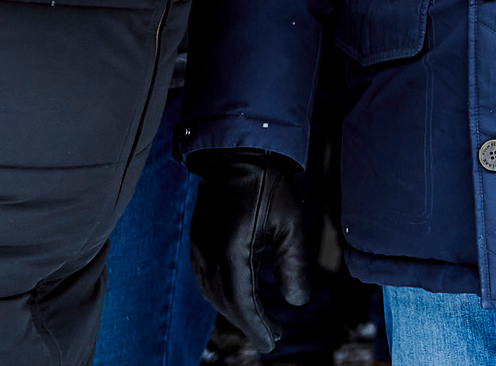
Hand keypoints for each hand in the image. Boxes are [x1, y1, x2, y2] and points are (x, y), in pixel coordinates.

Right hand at [187, 149, 313, 353]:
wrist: (237, 151)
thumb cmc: (268, 183)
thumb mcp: (291, 221)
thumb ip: (293, 263)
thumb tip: (297, 301)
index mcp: (231, 252)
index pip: (242, 302)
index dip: (256, 326)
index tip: (271, 343)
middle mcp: (208, 254)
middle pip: (225, 302)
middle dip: (247, 322)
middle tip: (270, 337)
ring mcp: (199, 247)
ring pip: (212, 292)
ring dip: (233, 310)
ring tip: (257, 321)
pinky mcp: (198, 239)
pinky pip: (206, 278)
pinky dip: (222, 294)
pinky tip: (237, 296)